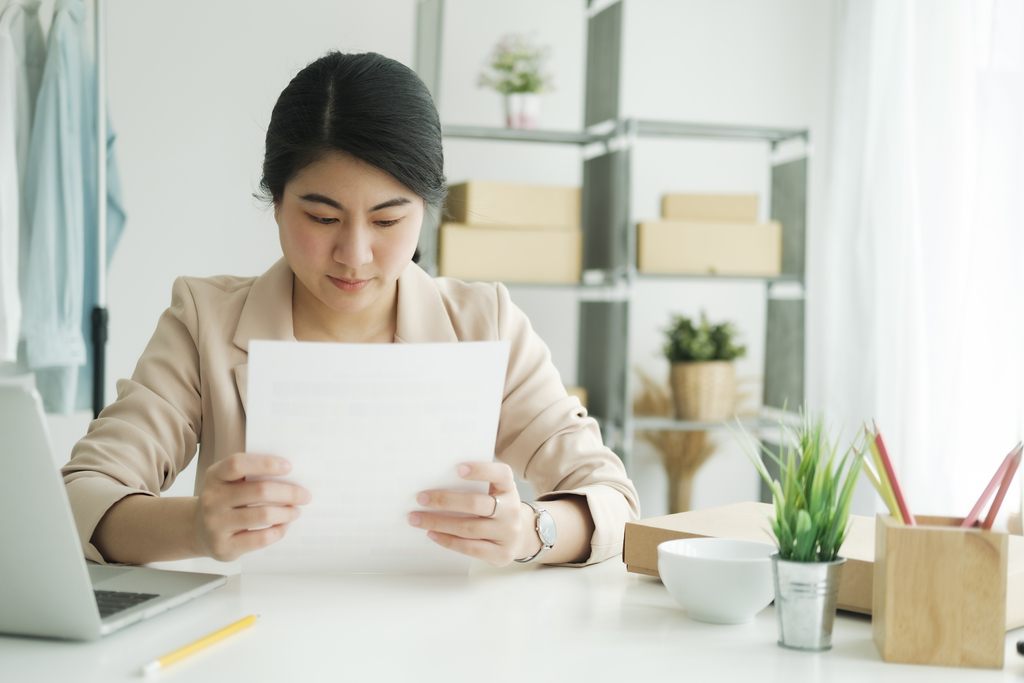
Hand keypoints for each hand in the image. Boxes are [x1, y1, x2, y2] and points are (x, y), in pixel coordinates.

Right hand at [194, 453, 311, 560]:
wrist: (199, 531)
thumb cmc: (225, 501)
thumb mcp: (229, 482)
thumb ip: (251, 476)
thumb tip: (292, 477)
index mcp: (214, 476)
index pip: (238, 465)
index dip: (265, 464)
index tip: (289, 466)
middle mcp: (211, 499)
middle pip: (259, 491)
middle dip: (289, 492)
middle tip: (305, 495)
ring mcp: (215, 524)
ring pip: (263, 515)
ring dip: (287, 512)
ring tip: (296, 511)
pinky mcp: (224, 546)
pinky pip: (260, 538)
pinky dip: (278, 531)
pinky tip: (283, 526)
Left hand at [408, 461, 538, 566]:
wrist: (521, 536)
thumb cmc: (497, 508)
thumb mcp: (495, 491)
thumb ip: (475, 485)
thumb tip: (434, 481)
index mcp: (508, 488)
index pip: (500, 474)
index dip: (481, 470)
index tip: (458, 468)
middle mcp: (511, 509)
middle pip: (476, 503)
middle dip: (445, 500)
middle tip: (420, 498)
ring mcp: (508, 533)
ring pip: (469, 528)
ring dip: (439, 523)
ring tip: (416, 519)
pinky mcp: (501, 554)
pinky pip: (471, 548)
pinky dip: (448, 541)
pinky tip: (432, 534)